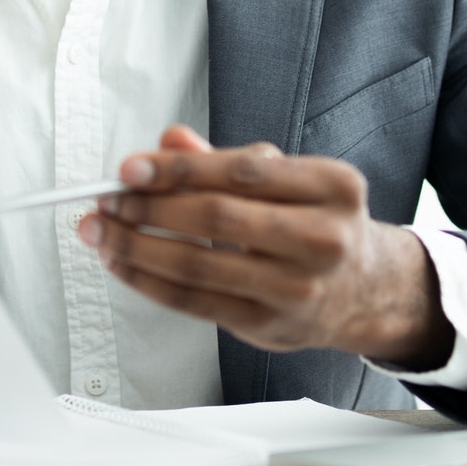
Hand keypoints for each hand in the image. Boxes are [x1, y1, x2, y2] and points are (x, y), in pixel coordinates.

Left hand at [77, 126, 452, 367]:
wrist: (363, 290)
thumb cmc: (319, 223)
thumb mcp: (289, 179)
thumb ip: (227, 159)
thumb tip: (171, 140)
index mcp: (331, 187)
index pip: (242, 172)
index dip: (178, 169)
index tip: (131, 168)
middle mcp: (322, 238)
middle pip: (216, 217)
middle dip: (148, 207)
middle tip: (107, 199)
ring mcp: (296, 287)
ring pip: (198, 265)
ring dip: (137, 247)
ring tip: (103, 232)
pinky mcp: (269, 325)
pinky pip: (194, 302)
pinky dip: (150, 282)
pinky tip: (124, 264)